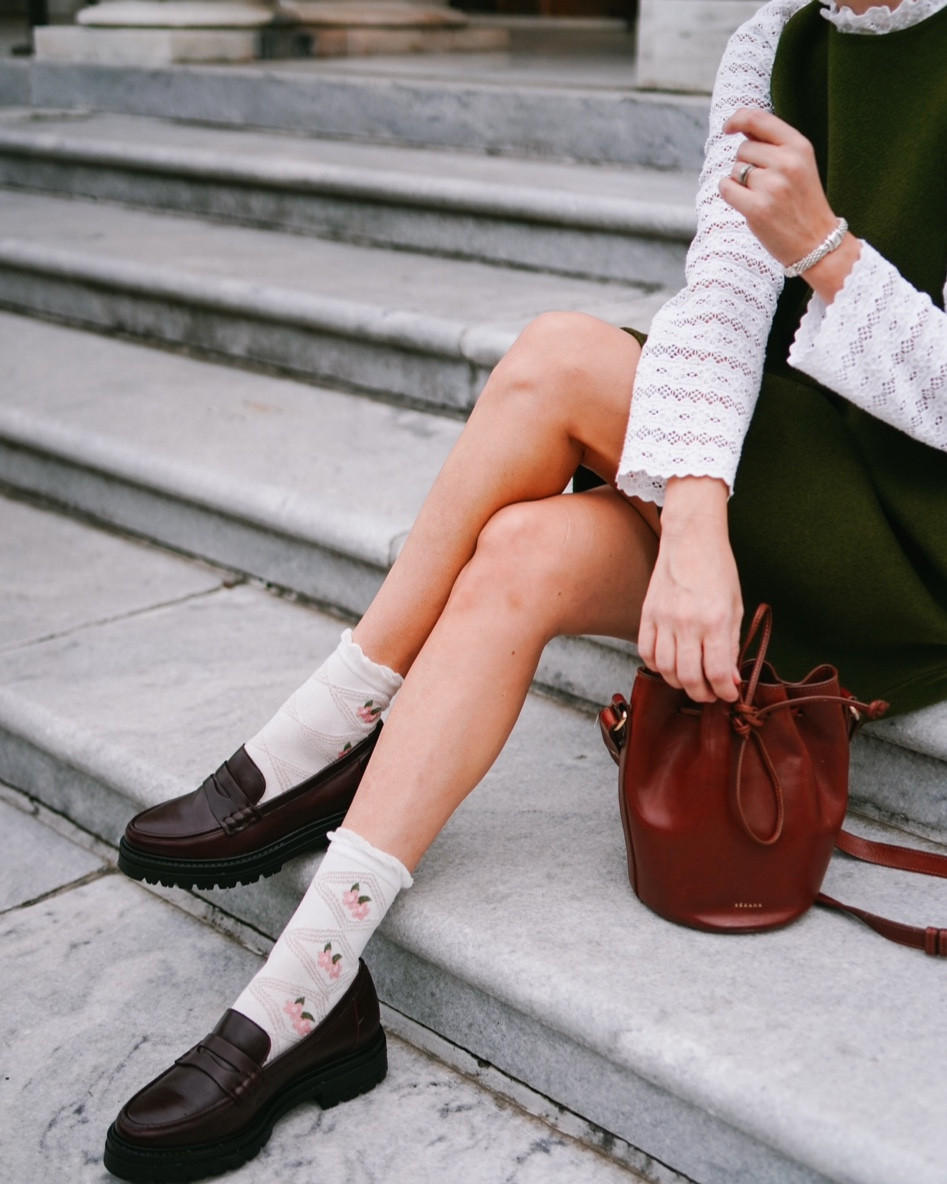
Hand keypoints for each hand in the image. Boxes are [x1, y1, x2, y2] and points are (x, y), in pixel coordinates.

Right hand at [637, 477, 742, 703]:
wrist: (690, 540)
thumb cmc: (718, 570)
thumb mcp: (735, 607)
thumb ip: (731, 645)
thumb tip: (729, 679)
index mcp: (715, 620)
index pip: (716, 672)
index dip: (724, 692)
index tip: (728, 695)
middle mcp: (687, 622)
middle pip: (689, 676)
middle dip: (701, 694)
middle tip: (710, 694)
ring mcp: (663, 618)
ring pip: (664, 669)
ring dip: (678, 683)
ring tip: (690, 682)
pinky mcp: (647, 614)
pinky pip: (646, 651)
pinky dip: (656, 666)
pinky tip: (669, 665)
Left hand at [718, 107, 839, 266]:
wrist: (817, 242)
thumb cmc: (802, 202)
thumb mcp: (799, 164)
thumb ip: (773, 144)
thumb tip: (740, 126)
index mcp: (799, 146)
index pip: (759, 120)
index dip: (738, 119)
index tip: (727, 128)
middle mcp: (787, 162)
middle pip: (743, 149)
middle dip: (746, 164)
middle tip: (766, 185)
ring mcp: (772, 186)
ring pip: (735, 170)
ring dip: (740, 182)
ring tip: (763, 197)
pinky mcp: (757, 209)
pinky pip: (726, 188)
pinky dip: (730, 193)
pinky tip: (746, 203)